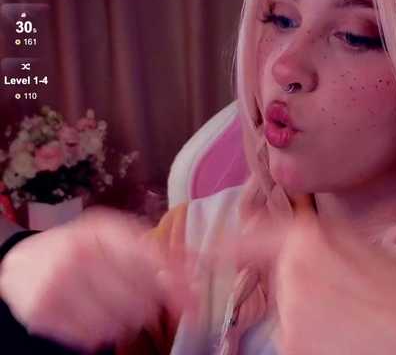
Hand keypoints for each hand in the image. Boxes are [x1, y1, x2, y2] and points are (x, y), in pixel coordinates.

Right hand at [0, 208, 191, 352]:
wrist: (24, 262)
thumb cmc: (81, 248)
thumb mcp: (117, 237)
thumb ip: (158, 250)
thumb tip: (200, 264)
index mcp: (103, 230)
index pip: (151, 259)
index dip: (178, 283)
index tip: (196, 302)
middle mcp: (80, 253)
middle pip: (140, 297)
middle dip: (152, 304)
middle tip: (147, 302)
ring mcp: (58, 283)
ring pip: (120, 320)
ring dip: (129, 319)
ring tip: (118, 305)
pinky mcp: (43, 312)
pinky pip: (94, 336)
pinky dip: (103, 331)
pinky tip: (96, 314)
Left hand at [237, 195, 395, 354]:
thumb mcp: (383, 258)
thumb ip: (336, 247)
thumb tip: (309, 245)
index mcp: (311, 244)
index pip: (252, 241)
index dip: (227, 245)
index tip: (199, 252)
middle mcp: (291, 282)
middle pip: (284, 286)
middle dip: (312, 290)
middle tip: (362, 300)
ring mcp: (293, 330)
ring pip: (297, 322)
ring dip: (323, 323)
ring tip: (372, 327)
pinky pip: (305, 349)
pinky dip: (327, 347)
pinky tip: (366, 344)